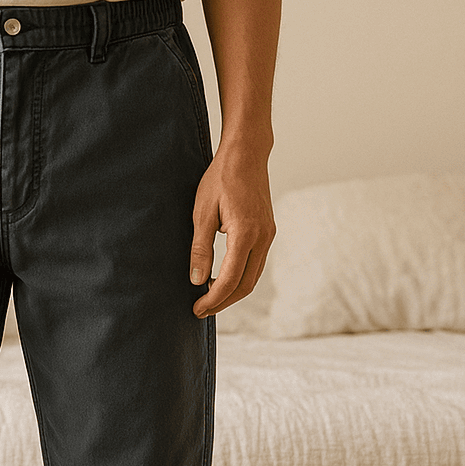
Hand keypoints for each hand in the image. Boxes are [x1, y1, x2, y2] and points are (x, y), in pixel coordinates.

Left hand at [189, 142, 275, 317]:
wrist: (246, 154)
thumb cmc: (221, 179)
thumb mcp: (202, 213)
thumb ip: (199, 249)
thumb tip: (196, 281)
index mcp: (246, 233)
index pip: (229, 279)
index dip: (212, 299)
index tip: (196, 309)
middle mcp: (263, 237)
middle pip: (245, 285)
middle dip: (222, 302)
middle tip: (200, 310)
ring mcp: (268, 235)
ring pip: (252, 277)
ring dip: (231, 293)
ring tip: (208, 299)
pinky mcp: (267, 232)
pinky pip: (255, 265)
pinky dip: (239, 278)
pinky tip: (220, 280)